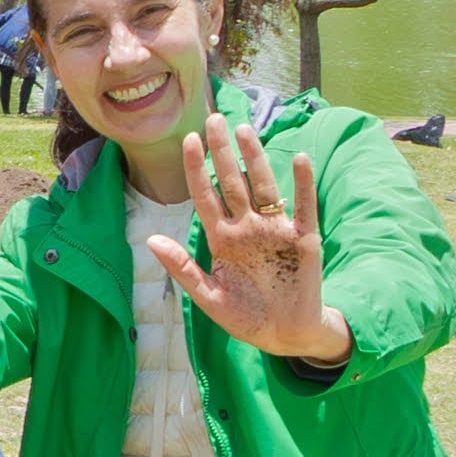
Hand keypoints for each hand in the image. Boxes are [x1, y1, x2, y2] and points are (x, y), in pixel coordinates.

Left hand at [148, 117, 349, 366]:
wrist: (287, 337)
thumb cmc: (246, 318)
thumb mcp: (209, 298)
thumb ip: (183, 268)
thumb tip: (151, 238)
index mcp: (223, 239)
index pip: (206, 197)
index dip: (198, 170)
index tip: (188, 141)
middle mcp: (248, 228)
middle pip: (233, 183)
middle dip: (223, 152)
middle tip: (214, 119)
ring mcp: (276, 231)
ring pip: (264, 187)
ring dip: (255, 159)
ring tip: (246, 130)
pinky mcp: (304, 240)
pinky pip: (303, 207)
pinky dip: (301, 184)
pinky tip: (298, 159)